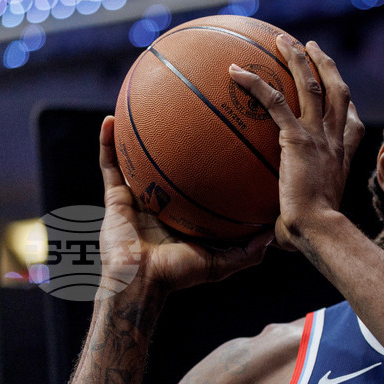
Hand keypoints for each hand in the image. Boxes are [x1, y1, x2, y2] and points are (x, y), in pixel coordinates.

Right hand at [98, 116, 271, 297]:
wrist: (138, 284)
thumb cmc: (179, 276)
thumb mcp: (223, 262)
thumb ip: (250, 250)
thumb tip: (276, 231)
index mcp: (187, 210)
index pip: (204, 178)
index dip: (215, 159)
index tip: (231, 134)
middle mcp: (164, 198)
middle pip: (174, 158)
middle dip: (181, 134)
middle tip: (193, 106)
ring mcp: (139, 194)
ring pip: (139, 154)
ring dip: (140, 128)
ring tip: (148, 99)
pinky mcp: (115, 196)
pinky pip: (109, 163)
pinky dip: (107, 142)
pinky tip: (110, 119)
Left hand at [228, 37, 363, 249]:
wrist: (319, 230)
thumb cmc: (312, 235)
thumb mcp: (305, 219)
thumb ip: (290, 217)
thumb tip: (267, 237)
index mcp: (341, 158)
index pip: (351, 124)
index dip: (346, 104)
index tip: (339, 92)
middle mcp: (334, 141)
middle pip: (336, 91)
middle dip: (324, 64)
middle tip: (310, 46)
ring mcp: (318, 137)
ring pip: (312, 85)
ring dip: (297, 58)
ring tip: (282, 39)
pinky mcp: (297, 138)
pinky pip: (275, 101)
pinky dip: (255, 83)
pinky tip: (234, 71)